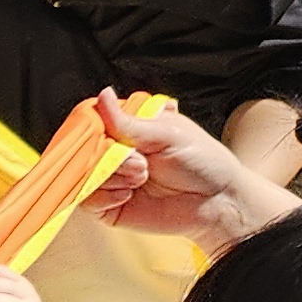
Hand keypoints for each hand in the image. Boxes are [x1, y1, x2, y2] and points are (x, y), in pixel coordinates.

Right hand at [84, 88, 300, 256]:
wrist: (218, 202)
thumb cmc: (202, 161)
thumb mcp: (168, 133)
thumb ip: (128, 122)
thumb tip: (102, 95)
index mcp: (127, 126)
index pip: (91, 121)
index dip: (92, 129)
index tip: (105, 137)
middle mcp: (115, 151)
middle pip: (84, 150)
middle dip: (110, 158)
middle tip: (140, 164)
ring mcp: (110, 178)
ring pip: (83, 175)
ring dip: (111, 178)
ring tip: (141, 178)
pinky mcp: (109, 206)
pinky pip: (88, 201)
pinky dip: (105, 197)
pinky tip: (128, 194)